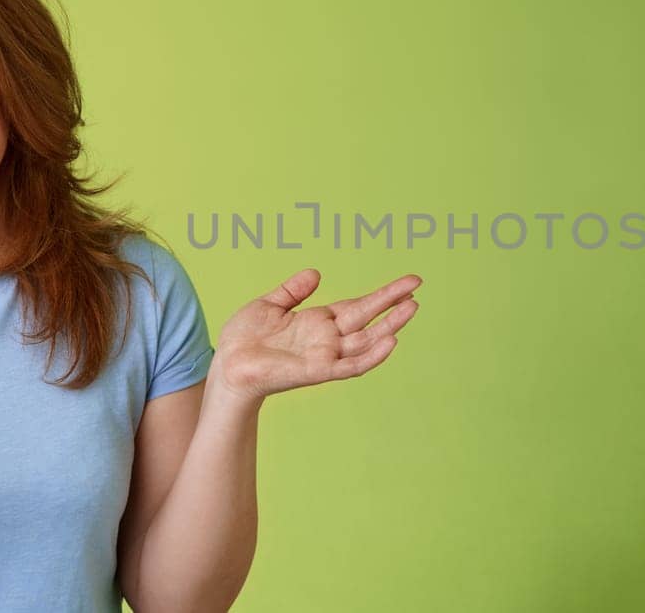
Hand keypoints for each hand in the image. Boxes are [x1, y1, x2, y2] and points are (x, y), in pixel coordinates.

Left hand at [211, 270, 422, 403]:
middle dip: (393, 305)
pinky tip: (391, 341)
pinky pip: (350, 365)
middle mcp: (328, 339)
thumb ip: (293, 290)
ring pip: (366, 341)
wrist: (226, 365)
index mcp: (319, 322)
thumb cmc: (244, 339)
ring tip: (411, 308)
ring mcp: (325, 356)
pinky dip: (372, 355)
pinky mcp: (316, 371)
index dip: (384, 295)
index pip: (359, 306)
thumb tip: (315, 273)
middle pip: (369, 320)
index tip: (409, 282)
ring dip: (390, 326)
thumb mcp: (269, 304)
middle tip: (417, 288)